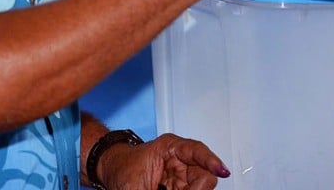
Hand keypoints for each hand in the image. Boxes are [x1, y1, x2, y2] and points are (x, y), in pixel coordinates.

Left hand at [97, 133, 229, 188]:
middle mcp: (180, 161)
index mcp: (170, 148)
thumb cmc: (121, 168)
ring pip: (199, 188)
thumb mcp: (133, 185)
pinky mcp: (179, 189)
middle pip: (203, 175)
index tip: (222, 171)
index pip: (196, 150)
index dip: (211, 160)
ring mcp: (181, 177)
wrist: (112, 172)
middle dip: (198, 189)